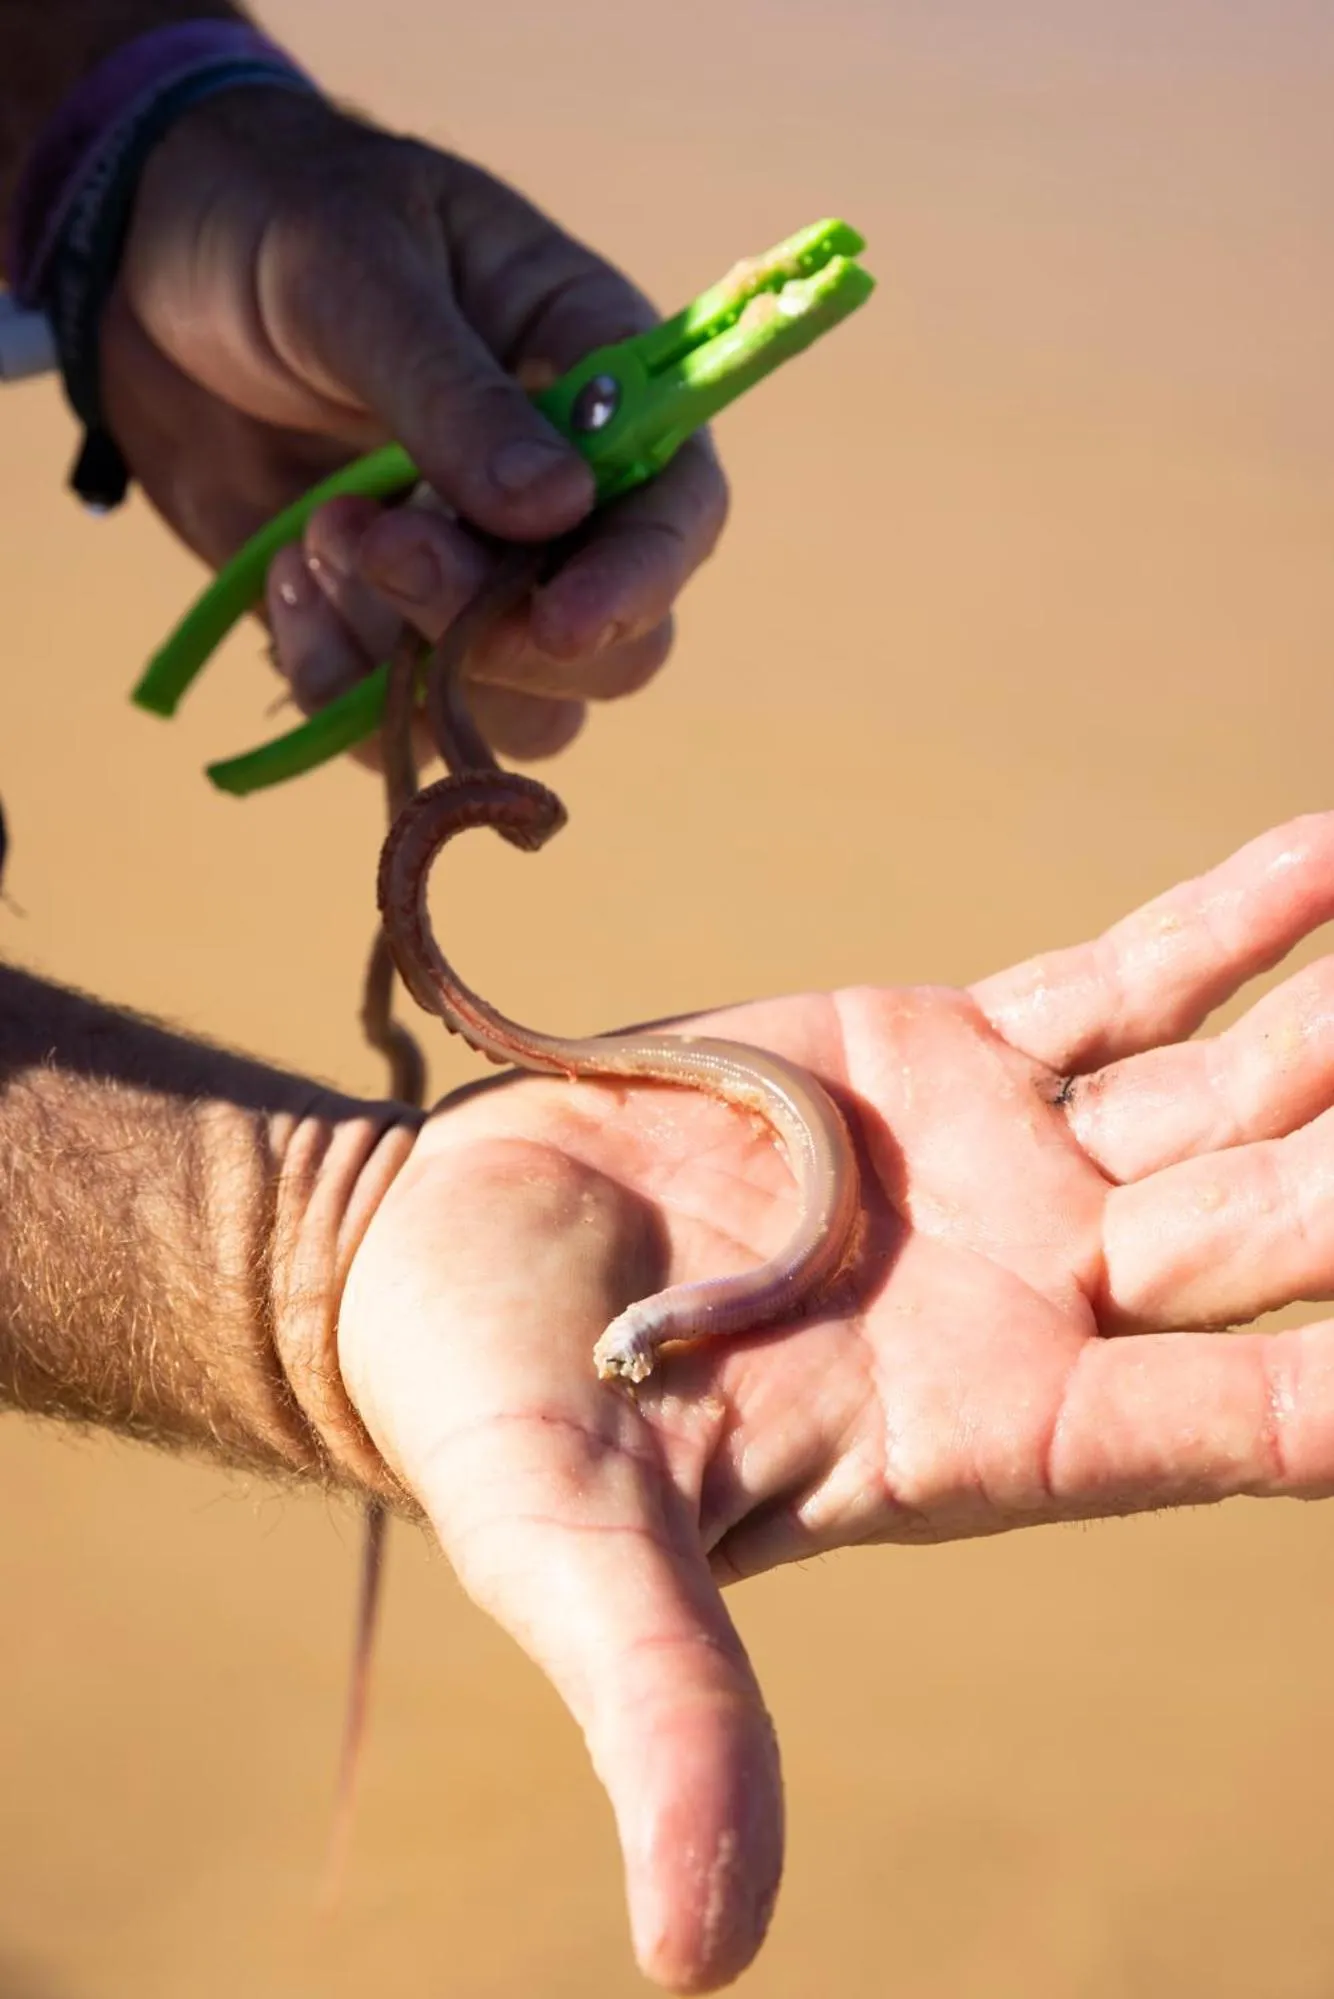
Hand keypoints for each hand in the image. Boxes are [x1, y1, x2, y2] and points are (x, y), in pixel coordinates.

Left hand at [104, 89, 725, 765]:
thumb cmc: (274, 221)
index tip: (561, 618)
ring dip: (414, 661)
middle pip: (616, 646)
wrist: (141, 273)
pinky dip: (336, 682)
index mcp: (595, 378)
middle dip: (501, 630)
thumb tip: (556, 508)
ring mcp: (479, 582)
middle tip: (384, 544)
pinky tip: (285, 574)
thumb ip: (452, 393)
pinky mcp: (390, 637)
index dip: (641, 576)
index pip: (678, 506)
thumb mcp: (355, 271)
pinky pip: (402, 727)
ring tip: (317, 538)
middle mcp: (563, 503)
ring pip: (523, 712)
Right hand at [334, 812, 1333, 1991]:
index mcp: (994, 1435)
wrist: (438, 1262)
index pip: (1231, 1424)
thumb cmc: (500, 1421)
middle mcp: (1044, 1302)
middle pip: (1267, 1239)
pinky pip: (1126, 979)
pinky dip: (1232, 922)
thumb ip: (667, 1719)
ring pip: (1229, 1096)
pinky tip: (1329, 852)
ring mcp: (1019, 1167)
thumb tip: (694, 1962)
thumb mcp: (580, 1564)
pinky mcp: (958, 1051)